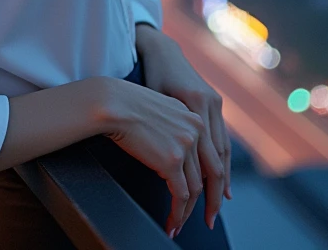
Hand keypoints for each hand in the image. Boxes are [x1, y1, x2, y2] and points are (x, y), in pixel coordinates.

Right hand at [136, 27, 231, 236]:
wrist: (112, 103)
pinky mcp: (172, 160)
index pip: (212, 155)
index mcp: (194, 117)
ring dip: (188, 211)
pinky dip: (178, 213)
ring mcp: (186, 145)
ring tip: (179, 224)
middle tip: (209, 217)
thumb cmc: (126, 105)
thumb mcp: (162, 112)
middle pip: (212, 173)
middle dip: (212, 200)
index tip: (213, 195)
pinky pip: (181, 195)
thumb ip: (176, 130)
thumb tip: (176, 157)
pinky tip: (172, 221)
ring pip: (195, 188)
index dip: (214, 179)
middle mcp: (196, 130)